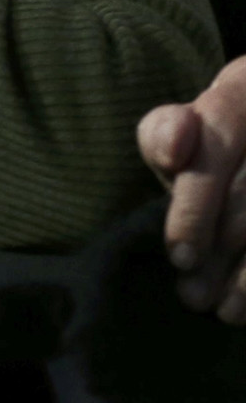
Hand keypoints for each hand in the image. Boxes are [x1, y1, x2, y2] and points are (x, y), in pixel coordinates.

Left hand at [138, 58, 245, 321]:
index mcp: (241, 92)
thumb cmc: (210, 138)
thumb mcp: (182, 128)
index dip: (195, 208)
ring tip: (222, 311)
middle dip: (220, 251)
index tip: (178, 256)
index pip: (216, 150)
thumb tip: (175, 150)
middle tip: (192, 296)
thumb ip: (164, 134)